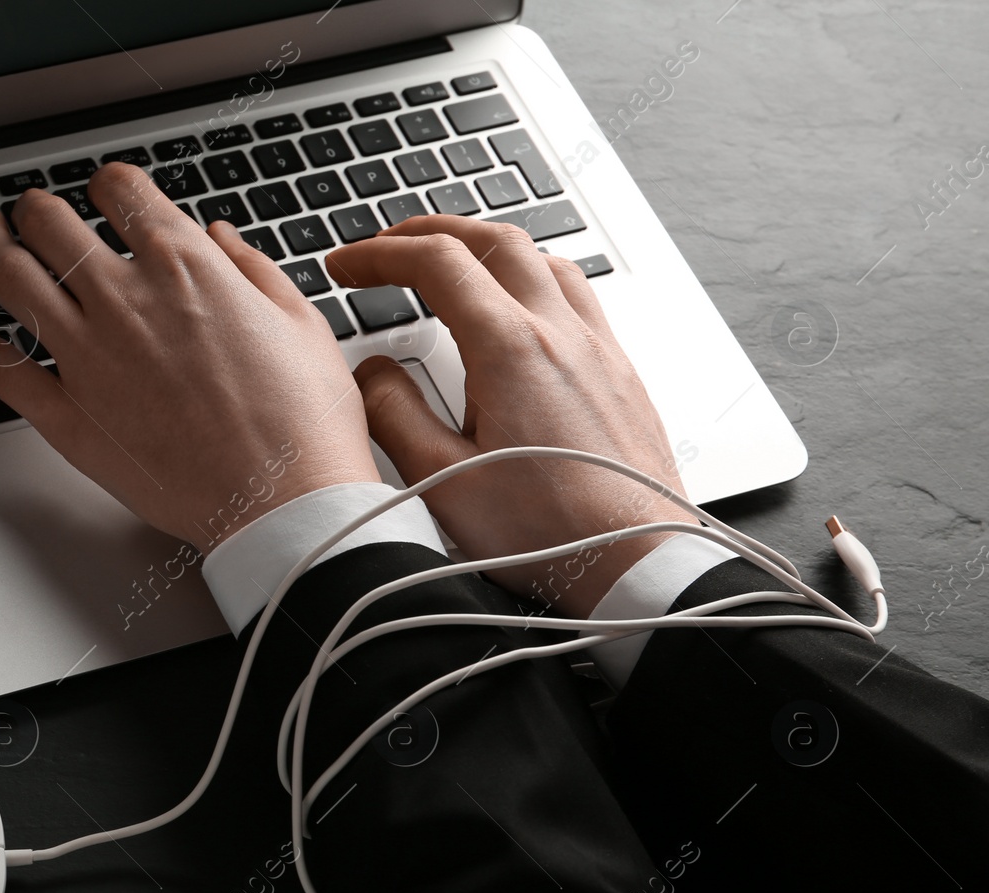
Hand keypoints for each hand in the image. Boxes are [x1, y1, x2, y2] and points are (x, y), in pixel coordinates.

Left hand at [0, 163, 378, 551]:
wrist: (285, 504)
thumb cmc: (304, 424)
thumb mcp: (301, 322)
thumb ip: (251, 269)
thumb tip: (219, 237)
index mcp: (185, 266)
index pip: (120, 191)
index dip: (108, 184)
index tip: (107, 193)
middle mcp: (125, 299)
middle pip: (52, 223)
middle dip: (40, 207)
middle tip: (36, 211)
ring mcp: (86, 356)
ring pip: (11, 276)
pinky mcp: (65, 416)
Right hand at [325, 217, 689, 616]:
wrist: (641, 565)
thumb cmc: (549, 535)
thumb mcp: (442, 482)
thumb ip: (395, 414)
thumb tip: (370, 371)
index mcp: (510, 350)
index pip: (437, 263)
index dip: (380, 254)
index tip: (347, 265)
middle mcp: (561, 334)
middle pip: (494, 240)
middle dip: (432, 231)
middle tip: (390, 247)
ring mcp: (599, 350)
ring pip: (544, 259)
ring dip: (489, 248)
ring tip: (454, 265)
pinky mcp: (621, 374)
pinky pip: (578, 297)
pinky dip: (534, 280)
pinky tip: (521, 313)